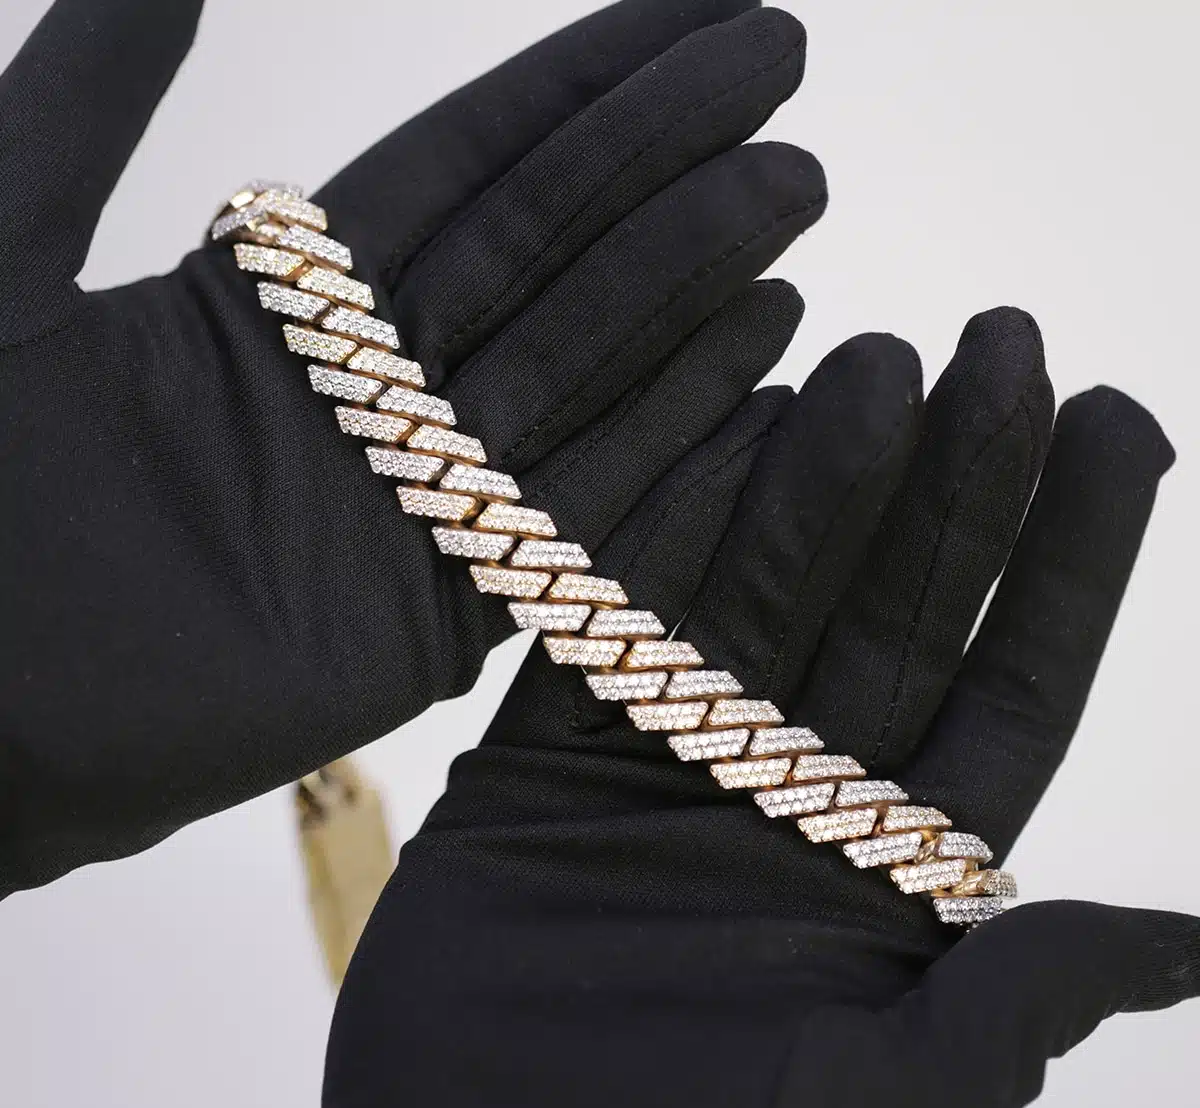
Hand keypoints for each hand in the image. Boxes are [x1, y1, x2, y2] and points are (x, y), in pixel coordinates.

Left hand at [0, 0, 826, 892]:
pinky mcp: (437, 618)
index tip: (697, 19)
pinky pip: (575, 522)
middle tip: (781, 71)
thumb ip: (82, 105)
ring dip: (690, 284)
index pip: (464, 162)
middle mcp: (370, 391)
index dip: (583, 83)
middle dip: (666, 159)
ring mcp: (414, 504)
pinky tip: (759, 362)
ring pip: (579, 373)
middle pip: (545, 251)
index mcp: (279, 298)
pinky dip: (670, 446)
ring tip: (793, 197)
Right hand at [298, 309, 1198, 1107]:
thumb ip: (1023, 1001)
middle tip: (998, 344)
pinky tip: (714, 431)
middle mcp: (797, 800)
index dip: (1071, 555)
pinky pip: (611, 628)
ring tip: (872, 360)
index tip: (1118, 422)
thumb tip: (1194, 944)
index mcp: (899, 878)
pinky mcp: (548, 764)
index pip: (1013, 684)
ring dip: (817, 477)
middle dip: (956, 478)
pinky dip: (656, 532)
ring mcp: (671, 769)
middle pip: (895, 610)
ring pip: (760, 594)